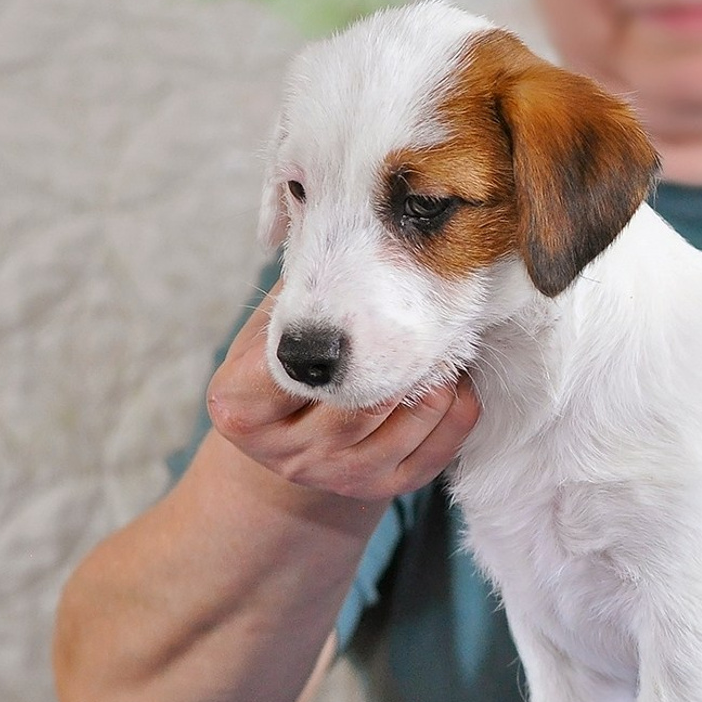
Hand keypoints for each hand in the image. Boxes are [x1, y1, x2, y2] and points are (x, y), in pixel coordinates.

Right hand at [206, 283, 480, 501]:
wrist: (294, 444)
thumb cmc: (285, 365)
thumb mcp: (270, 326)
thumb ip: (296, 288)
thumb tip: (330, 213)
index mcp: (242, 407)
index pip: (294, 368)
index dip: (334, 335)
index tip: (361, 304)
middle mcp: (287, 452)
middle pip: (360, 405)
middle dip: (400, 359)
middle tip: (425, 317)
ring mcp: (340, 477)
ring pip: (409, 424)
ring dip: (437, 379)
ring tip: (443, 342)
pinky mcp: (388, 488)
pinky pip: (441, 447)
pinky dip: (459, 407)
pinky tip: (457, 378)